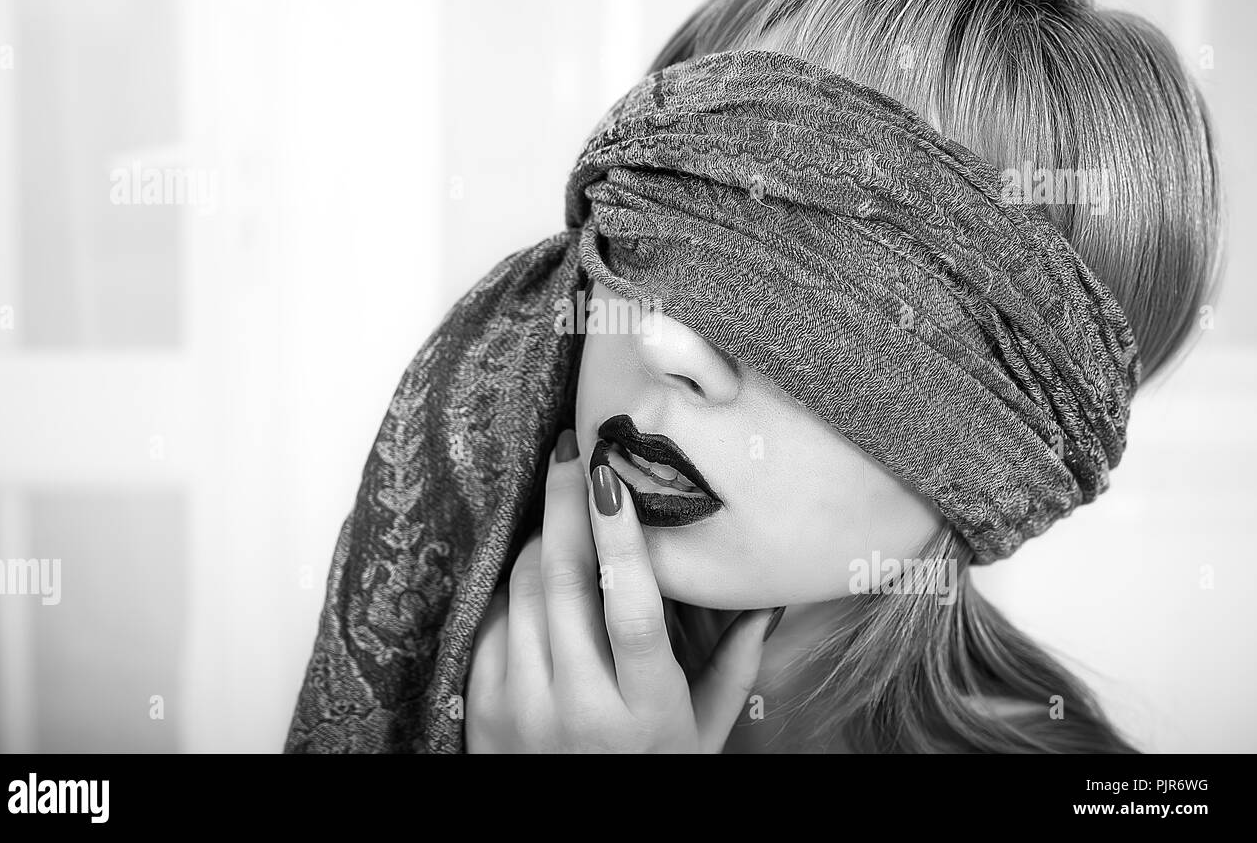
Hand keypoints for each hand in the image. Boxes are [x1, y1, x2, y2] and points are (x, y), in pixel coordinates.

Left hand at [464, 430, 777, 752]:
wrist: (568, 838)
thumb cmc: (649, 776)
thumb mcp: (702, 735)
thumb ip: (737, 667)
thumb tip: (773, 601)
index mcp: (644, 712)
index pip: (632, 610)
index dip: (621, 539)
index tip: (612, 476)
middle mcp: (579, 709)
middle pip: (565, 582)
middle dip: (567, 504)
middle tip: (571, 451)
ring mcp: (523, 707)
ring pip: (524, 590)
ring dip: (543, 537)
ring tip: (562, 504)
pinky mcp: (483, 706)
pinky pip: (496, 617)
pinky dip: (516, 583)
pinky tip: (538, 568)